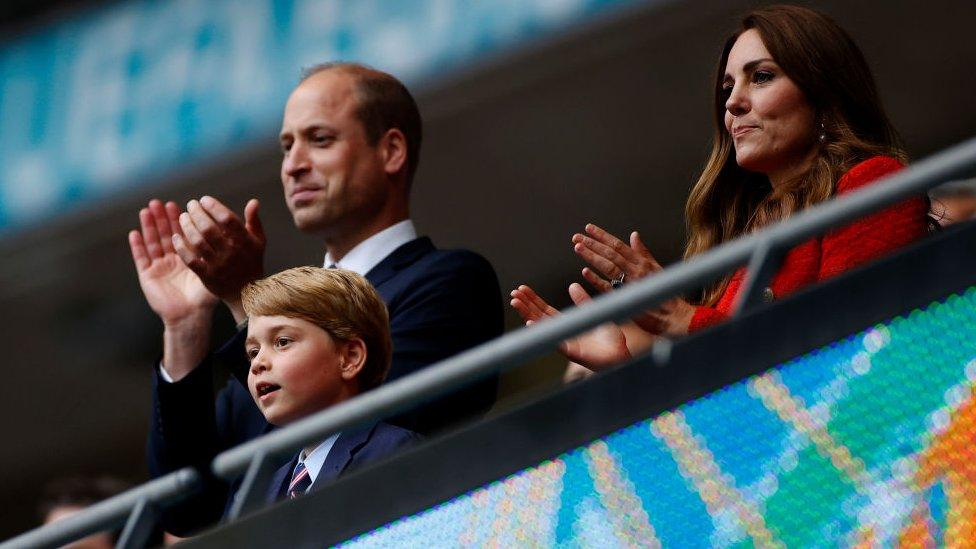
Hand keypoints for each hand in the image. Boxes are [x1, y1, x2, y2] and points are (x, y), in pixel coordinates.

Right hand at [129, 200, 218, 323]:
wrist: (190, 317)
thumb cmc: (204, 297)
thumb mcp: (213, 271)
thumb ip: (220, 255)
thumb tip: (233, 239)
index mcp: (188, 258)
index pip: (184, 234)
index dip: (181, 220)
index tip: (183, 205)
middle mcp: (172, 261)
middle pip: (166, 235)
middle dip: (163, 218)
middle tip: (161, 202)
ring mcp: (159, 267)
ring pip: (152, 243)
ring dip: (149, 227)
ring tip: (147, 210)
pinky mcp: (147, 276)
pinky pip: (141, 258)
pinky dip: (137, 246)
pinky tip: (135, 233)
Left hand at [172, 196, 265, 321]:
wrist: (247, 293)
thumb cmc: (251, 262)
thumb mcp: (258, 241)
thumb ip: (254, 221)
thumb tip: (253, 202)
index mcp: (245, 242)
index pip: (228, 219)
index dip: (214, 207)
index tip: (204, 200)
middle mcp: (231, 253)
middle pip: (209, 229)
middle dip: (197, 213)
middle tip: (190, 205)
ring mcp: (218, 265)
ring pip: (198, 242)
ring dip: (187, 227)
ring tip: (182, 217)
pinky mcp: (207, 276)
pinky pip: (191, 260)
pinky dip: (181, 247)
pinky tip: (176, 237)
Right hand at [510, 284, 630, 369]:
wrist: (621, 355)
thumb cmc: (610, 339)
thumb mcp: (594, 313)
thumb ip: (583, 301)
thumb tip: (572, 285)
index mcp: (566, 324)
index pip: (545, 310)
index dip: (533, 300)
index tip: (522, 289)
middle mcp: (562, 333)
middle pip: (539, 317)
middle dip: (525, 305)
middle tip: (514, 293)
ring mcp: (564, 342)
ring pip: (541, 327)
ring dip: (527, 315)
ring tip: (516, 303)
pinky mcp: (571, 352)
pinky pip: (553, 341)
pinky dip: (541, 332)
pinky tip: (531, 323)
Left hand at [573, 223, 694, 335]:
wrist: (675, 316)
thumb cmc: (666, 292)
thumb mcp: (656, 268)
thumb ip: (643, 252)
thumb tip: (634, 235)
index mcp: (642, 262)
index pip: (618, 245)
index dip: (602, 236)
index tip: (589, 228)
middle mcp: (636, 271)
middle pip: (611, 253)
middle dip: (593, 243)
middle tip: (576, 237)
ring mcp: (631, 285)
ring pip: (609, 266)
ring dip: (592, 256)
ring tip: (578, 248)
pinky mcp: (627, 300)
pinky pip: (609, 288)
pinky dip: (597, 279)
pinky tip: (585, 272)